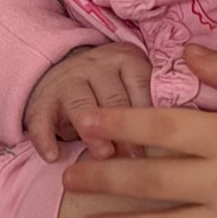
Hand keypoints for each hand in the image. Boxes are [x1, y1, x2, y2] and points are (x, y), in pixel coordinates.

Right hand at [24, 44, 151, 162]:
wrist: (63, 70)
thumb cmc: (112, 89)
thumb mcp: (134, 86)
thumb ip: (152, 105)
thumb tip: (175, 141)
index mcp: (126, 60)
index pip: (142, 86)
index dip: (151, 116)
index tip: (160, 143)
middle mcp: (96, 65)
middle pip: (113, 98)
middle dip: (125, 129)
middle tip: (136, 157)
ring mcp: (67, 80)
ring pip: (80, 106)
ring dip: (92, 133)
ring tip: (103, 155)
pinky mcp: (41, 99)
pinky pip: (41, 118)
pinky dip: (44, 137)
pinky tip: (53, 156)